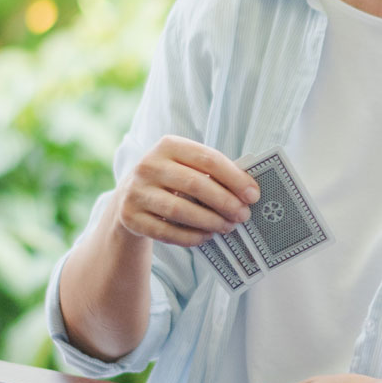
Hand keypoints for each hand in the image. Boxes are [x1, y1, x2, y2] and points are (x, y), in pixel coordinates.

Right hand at [112, 135, 258, 248]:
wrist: (128, 197)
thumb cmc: (171, 180)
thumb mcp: (186, 166)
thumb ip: (212, 172)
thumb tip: (248, 190)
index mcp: (168, 145)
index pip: (208, 158)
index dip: (234, 178)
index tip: (253, 195)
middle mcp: (148, 165)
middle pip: (195, 184)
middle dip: (225, 202)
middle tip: (243, 215)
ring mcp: (136, 192)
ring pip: (180, 210)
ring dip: (210, 221)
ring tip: (228, 227)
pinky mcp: (130, 217)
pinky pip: (166, 231)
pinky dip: (190, 237)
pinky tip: (206, 236)